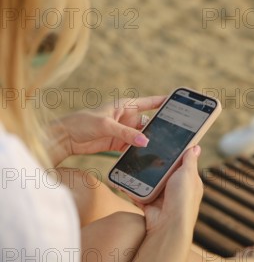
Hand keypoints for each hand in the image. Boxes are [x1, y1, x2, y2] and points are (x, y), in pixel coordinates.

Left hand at [47, 95, 165, 165]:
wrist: (66, 138)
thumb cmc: (83, 123)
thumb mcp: (106, 126)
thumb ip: (126, 133)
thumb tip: (145, 142)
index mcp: (126, 105)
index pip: (150, 103)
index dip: (164, 103)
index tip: (179, 104)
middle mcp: (127, 117)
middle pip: (149, 123)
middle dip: (160, 129)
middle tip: (174, 136)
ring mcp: (124, 131)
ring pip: (143, 137)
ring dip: (150, 143)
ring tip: (163, 149)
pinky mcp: (118, 144)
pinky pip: (133, 148)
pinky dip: (139, 152)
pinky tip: (146, 158)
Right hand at [139, 146, 203, 236]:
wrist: (168, 226)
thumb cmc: (182, 199)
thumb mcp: (188, 174)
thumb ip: (189, 160)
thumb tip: (196, 147)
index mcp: (189, 181)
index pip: (183, 163)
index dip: (175, 154)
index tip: (165, 142)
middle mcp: (177, 189)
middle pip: (165, 171)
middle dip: (156, 164)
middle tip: (145, 151)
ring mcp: (163, 197)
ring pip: (151, 181)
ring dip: (143, 176)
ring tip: (133, 163)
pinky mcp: (150, 204)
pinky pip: (140, 193)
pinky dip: (134, 189)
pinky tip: (126, 180)